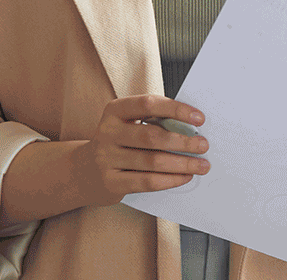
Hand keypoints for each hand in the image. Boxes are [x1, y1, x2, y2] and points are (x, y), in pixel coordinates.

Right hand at [69, 94, 209, 206]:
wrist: (83, 172)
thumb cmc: (117, 144)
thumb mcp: (127, 125)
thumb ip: (152, 122)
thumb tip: (191, 127)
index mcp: (115, 111)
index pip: (148, 104)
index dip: (175, 109)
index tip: (199, 117)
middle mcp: (108, 132)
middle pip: (152, 136)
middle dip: (183, 141)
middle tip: (203, 145)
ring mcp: (106, 158)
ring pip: (152, 161)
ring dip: (182, 163)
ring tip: (201, 165)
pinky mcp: (111, 182)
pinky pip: (146, 181)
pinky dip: (170, 179)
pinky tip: (184, 177)